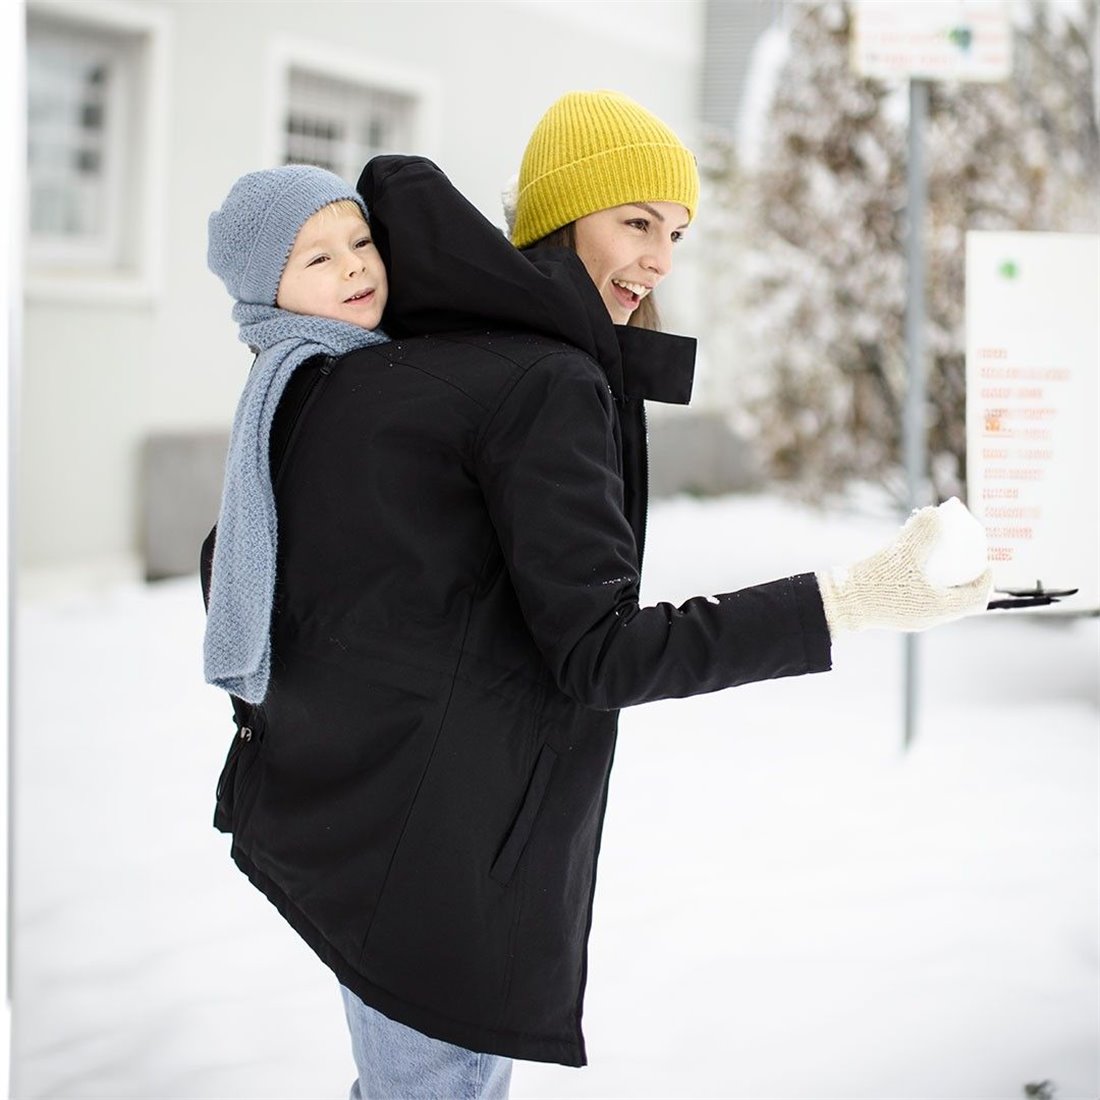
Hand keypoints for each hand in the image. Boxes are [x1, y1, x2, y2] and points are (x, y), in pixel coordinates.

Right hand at [816, 506, 993, 633]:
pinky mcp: (898, 612)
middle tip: (965, 557)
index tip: (986, 563)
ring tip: (941, 558)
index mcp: (939, 608)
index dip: (986, 580)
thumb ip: (923, 531)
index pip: (977, 598)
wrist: (843, 600)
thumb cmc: (876, 580)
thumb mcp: (903, 552)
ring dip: (946, 580)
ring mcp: (913, 616)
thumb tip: (938, 514)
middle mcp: (930, 617)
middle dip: (967, 578)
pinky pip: (924, 598)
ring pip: (942, 599)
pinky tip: (916, 565)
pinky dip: (929, 583)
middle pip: (961, 599)